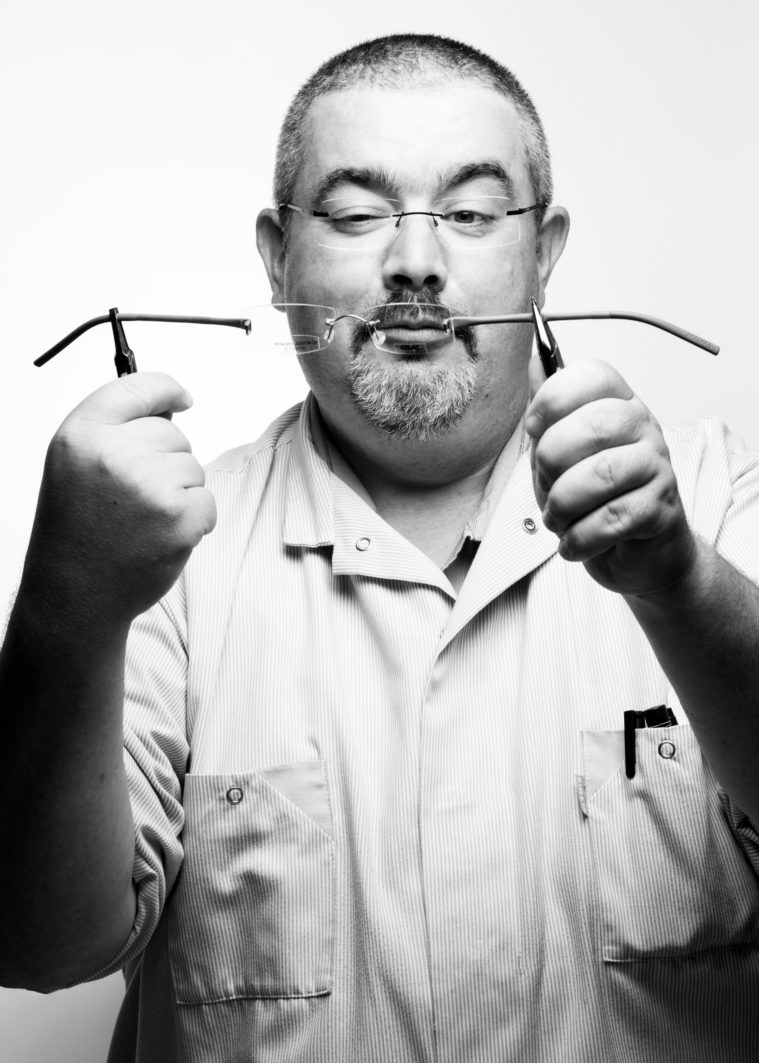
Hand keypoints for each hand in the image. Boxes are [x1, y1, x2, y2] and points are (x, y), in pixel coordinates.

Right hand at [25, 373, 216, 624]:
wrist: (76, 592)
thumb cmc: (77, 528)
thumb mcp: (75, 463)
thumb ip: (115, 427)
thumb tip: (173, 403)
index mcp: (82, 435)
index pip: (137, 386)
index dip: (166, 390)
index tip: (181, 398)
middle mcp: (113, 456)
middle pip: (173, 432)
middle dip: (164, 459)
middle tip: (131, 495)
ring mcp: (149, 487)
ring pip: (192, 467)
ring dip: (179, 490)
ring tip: (142, 518)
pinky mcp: (179, 519)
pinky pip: (207, 501)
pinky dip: (193, 519)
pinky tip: (159, 535)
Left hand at [525, 357, 696, 596]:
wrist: (638, 553)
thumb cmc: (596, 498)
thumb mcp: (562, 449)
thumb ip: (550, 408)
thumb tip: (534, 360)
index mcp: (617, 403)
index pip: (591, 375)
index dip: (552, 399)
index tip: (534, 429)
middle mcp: (643, 427)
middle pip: (591, 426)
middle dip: (551, 464)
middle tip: (547, 487)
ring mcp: (657, 467)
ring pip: (600, 475)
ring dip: (562, 506)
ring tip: (558, 519)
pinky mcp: (661, 510)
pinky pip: (611, 519)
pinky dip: (579, 537)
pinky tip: (574, 541)